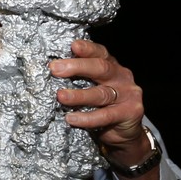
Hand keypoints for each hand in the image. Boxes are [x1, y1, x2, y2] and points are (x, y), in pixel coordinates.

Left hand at [51, 39, 160, 179]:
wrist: (124, 133)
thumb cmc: (101, 107)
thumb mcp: (91, 88)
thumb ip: (77, 79)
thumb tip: (50, 72)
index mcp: (111, 66)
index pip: (100, 53)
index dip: (87, 48)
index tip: (72, 46)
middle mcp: (121, 76)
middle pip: (101, 68)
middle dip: (77, 67)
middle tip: (55, 69)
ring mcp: (128, 94)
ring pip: (100, 93)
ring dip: (78, 95)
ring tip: (60, 96)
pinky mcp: (130, 112)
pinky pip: (105, 115)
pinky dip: (87, 118)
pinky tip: (71, 118)